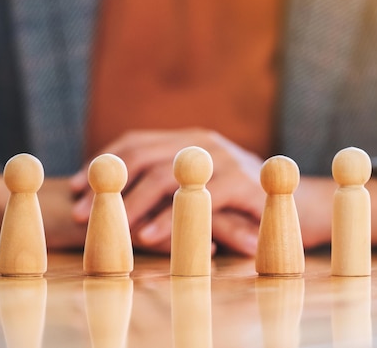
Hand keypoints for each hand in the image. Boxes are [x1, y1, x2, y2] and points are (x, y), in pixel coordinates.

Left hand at [70, 129, 265, 254]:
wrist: (302, 205)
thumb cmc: (245, 201)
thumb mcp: (204, 186)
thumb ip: (170, 185)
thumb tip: (116, 200)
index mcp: (190, 139)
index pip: (135, 142)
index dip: (101, 164)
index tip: (74, 187)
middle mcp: (203, 143)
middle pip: (142, 158)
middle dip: (107, 187)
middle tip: (80, 213)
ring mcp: (223, 160)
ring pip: (164, 177)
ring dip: (130, 204)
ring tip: (108, 227)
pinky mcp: (242, 184)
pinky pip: (196, 201)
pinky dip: (168, 220)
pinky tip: (148, 237)